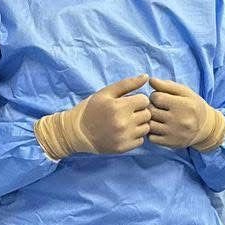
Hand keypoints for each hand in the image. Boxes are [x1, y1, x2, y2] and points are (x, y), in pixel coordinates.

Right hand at [35, 74, 151, 158]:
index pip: (145, 100)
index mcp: (118, 107)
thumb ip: (127, 84)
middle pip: (147, 114)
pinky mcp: (123, 148)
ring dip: (139, 124)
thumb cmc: (92, 109)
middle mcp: (123, 123)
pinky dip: (135, 136)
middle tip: (128, 113)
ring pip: (146, 128)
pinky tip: (124, 133)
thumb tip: (146, 76)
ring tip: (126, 122)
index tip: (129, 103)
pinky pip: (141, 140)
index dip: (138, 100)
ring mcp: (123, 137)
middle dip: (140, 111)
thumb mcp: (106, 93)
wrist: (78, 133)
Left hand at [147, 78, 224, 150]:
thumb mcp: (185, 92)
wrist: (206, 128)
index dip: (155, 96)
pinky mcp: (171, 143)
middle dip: (151, 107)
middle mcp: (179, 120)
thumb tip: (150, 80)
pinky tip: (158, 128)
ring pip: (149, 125)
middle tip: (157, 108)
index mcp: (183, 105)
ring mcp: (174, 133)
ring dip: (150, 120)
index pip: (156, 97)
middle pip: (151, 111)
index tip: (160, 98)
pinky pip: (151, 138)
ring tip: (156, 118)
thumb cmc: (193, 106)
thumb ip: (167, 85)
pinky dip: (151, 133)